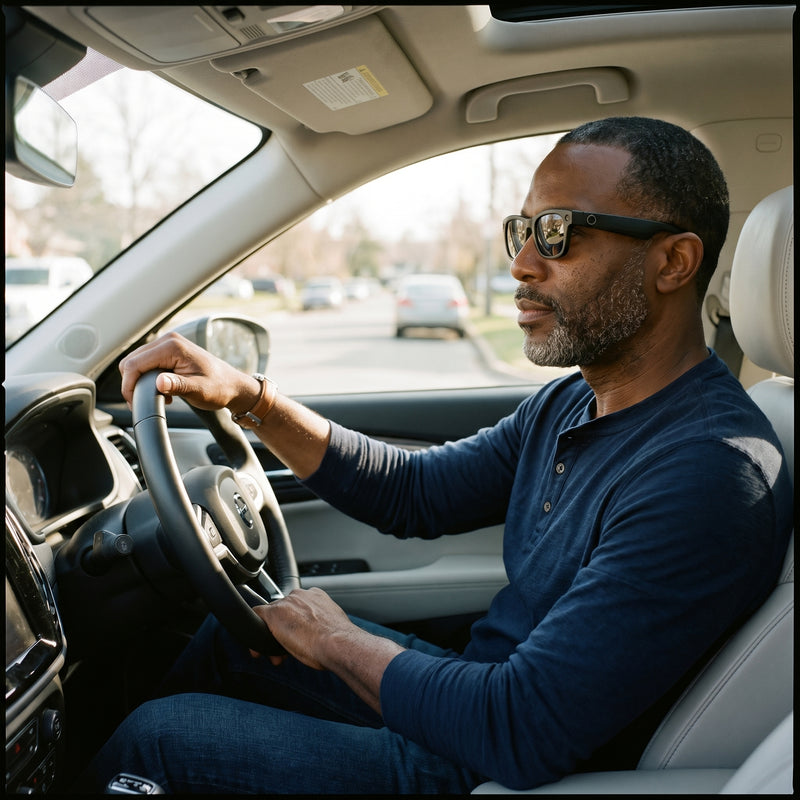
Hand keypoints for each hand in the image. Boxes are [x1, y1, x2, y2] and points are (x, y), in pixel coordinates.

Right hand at [119, 332, 258, 414]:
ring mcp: (167, 344)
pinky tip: (162, 390)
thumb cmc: (219, 388)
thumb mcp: (199, 390)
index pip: (134, 364)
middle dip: (132, 384)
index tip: (134, 402)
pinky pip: (146, 363)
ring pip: (136, 362)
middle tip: (143, 402)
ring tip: (158, 397)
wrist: (232, 385)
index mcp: (172, 347)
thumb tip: (159, 382)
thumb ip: (178, 386)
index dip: (129, 385)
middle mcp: (168, 341)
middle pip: (131, 361)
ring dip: (140, 381)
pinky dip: (147, 378)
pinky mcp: (168, 352)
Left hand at [250, 587, 353, 670]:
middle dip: (282, 630)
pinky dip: (255, 629)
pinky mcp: (273, 613)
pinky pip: (256, 615)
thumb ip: (325, 623)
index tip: (296, 636)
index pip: (298, 606)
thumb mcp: (335, 625)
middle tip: (285, 650)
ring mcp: (286, 603)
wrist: (337, 643)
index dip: (294, 623)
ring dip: (271, 635)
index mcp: (317, 596)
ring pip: (270, 615)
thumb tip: (324, 633)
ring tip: (276, 655)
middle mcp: (300, 595)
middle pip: (283, 610)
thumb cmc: (340, 640)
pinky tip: (256, 646)